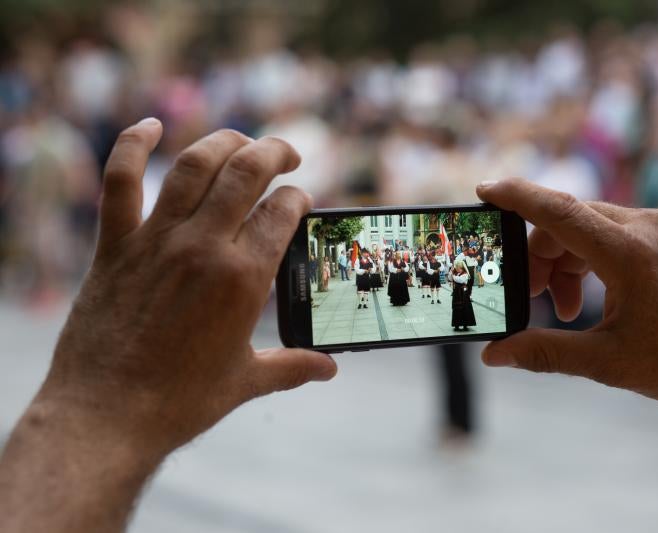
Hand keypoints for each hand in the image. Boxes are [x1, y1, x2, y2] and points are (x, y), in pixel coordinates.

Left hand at [42, 119, 336, 454]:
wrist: (106, 416)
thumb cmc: (180, 402)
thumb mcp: (246, 381)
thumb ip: (292, 367)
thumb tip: (328, 369)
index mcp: (243, 278)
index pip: (282, 212)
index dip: (298, 197)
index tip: (301, 201)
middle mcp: (203, 248)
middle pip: (247, 172)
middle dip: (274, 152)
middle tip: (286, 155)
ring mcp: (156, 241)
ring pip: (193, 165)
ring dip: (223, 143)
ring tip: (240, 142)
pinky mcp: (115, 246)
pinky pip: (120, 182)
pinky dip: (131, 146)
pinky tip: (149, 126)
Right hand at [476, 178, 657, 403]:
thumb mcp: (611, 362)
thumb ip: (548, 352)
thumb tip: (496, 355)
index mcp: (629, 254)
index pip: (560, 211)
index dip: (517, 197)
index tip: (484, 190)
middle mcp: (644, 228)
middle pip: (566, 221)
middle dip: (538, 257)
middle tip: (530, 298)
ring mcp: (656, 228)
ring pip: (586, 226)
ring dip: (562, 262)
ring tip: (566, 310)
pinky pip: (608, 233)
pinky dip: (586, 260)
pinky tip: (590, 299)